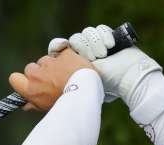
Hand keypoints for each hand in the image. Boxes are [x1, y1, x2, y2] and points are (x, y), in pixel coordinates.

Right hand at [8, 48, 95, 111]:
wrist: (86, 93)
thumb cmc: (66, 103)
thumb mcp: (48, 107)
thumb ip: (34, 104)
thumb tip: (25, 105)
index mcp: (31, 89)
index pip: (14, 78)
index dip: (21, 79)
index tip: (29, 82)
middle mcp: (37, 75)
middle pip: (30, 68)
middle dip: (39, 72)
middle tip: (52, 80)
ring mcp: (50, 63)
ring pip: (46, 60)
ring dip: (54, 65)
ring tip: (66, 75)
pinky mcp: (63, 54)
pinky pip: (61, 52)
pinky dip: (66, 56)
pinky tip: (73, 65)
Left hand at [47, 24, 161, 104]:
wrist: (128, 77)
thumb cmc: (105, 87)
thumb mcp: (81, 87)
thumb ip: (58, 89)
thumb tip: (34, 97)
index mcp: (75, 64)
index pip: (60, 48)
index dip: (57, 46)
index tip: (60, 48)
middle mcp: (85, 53)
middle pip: (75, 39)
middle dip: (82, 47)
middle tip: (91, 58)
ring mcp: (97, 45)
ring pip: (87, 33)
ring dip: (94, 43)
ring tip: (103, 55)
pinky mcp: (109, 37)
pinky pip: (100, 29)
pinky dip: (105, 36)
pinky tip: (110, 46)